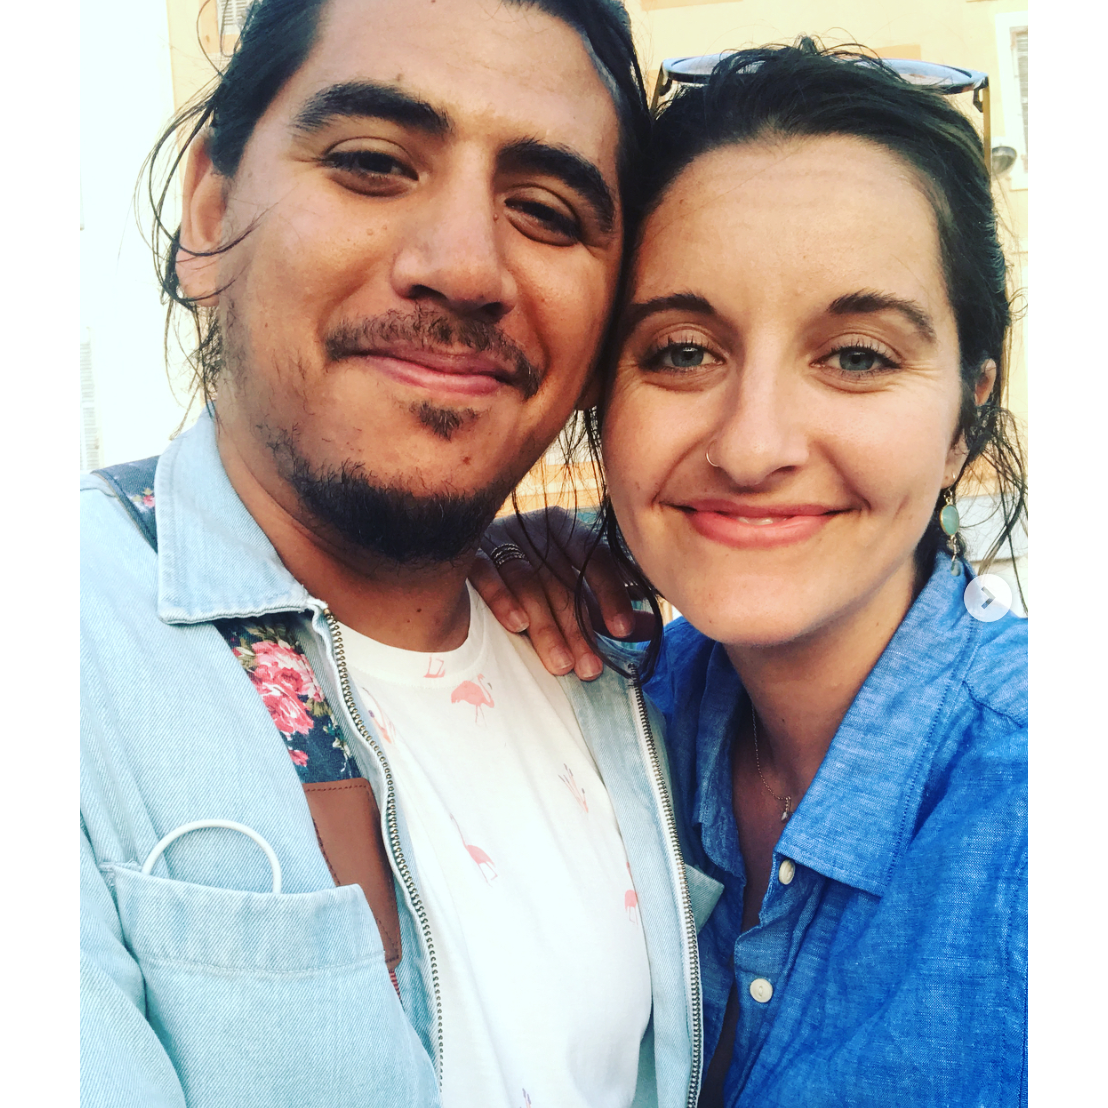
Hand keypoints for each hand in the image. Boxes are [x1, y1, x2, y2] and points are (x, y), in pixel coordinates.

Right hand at [471, 508, 654, 679]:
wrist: (460, 551)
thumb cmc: (530, 579)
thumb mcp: (572, 591)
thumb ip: (606, 607)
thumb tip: (649, 624)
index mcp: (564, 531)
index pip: (596, 557)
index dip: (611, 594)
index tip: (622, 630)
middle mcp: (533, 530)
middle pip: (562, 580)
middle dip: (578, 629)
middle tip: (589, 669)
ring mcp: (499, 538)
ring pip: (528, 582)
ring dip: (546, 626)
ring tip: (561, 663)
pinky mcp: (468, 552)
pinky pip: (485, 572)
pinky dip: (501, 597)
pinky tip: (516, 625)